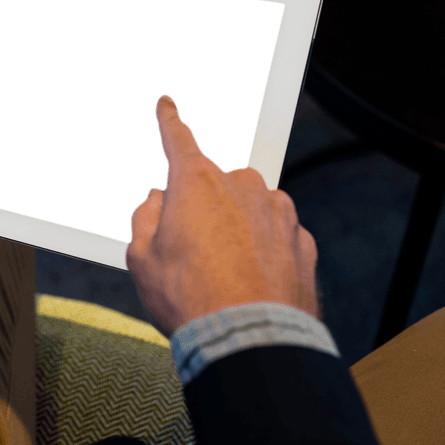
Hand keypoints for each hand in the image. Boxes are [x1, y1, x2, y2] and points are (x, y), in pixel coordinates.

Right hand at [126, 95, 320, 337]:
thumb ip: (145, 217)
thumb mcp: (142, 258)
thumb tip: (156, 199)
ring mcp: (278, 212)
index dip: (169, 119)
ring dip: (238, 226)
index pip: (178, 137)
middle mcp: (241, 186)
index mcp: (195, 182)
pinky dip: (265, 249)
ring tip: (224, 273)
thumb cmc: (189, 298)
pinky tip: (251, 280)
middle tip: (191, 250)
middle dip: (204, 206)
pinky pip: (277, 233)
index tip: (167, 103)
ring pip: (250, 206)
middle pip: (216, 182)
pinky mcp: (302, 241)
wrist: (249, 340)